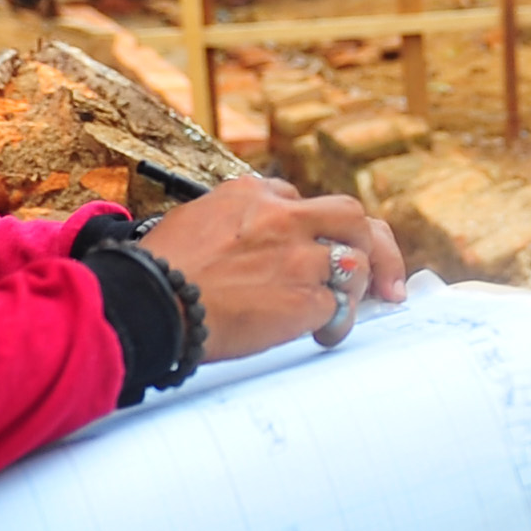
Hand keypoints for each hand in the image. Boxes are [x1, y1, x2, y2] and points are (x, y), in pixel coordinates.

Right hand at [135, 174, 405, 358]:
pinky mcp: (305, 297)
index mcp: (251, 193)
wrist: (150, 303)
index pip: (301, 201)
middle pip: (351, 217)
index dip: (312, 227)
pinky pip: (340, 308)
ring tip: (341, 311)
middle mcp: (283, 217)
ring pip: (356, 263)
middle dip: (372, 244)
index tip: (313, 246)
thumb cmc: (158, 272)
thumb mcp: (192, 223)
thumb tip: (243, 244)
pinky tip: (323, 336)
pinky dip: (338, 325)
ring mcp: (299, 256)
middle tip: (381, 275)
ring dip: (355, 289)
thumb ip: (230, 224)